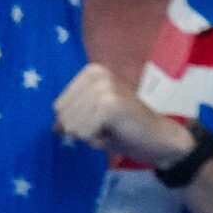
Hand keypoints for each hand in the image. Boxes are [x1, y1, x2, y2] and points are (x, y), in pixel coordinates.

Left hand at [52, 63, 189, 168]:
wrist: (158, 136)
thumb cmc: (124, 127)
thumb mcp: (93, 118)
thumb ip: (72, 117)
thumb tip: (54, 127)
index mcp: (91, 72)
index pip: (58, 106)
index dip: (76, 122)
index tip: (100, 120)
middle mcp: (97, 74)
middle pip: (63, 116)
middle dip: (81, 130)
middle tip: (107, 126)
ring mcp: (104, 87)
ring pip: (72, 126)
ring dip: (89, 136)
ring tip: (111, 129)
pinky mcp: (109, 104)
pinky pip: (84, 133)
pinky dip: (97, 140)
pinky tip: (115, 132)